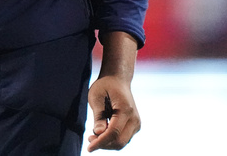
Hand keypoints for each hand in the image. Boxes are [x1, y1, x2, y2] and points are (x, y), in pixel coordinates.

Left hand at [87, 32, 140, 150]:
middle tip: (89, 140)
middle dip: (104, 145)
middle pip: (120, 141)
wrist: (118, 79)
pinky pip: (124, 138)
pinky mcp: (135, 126)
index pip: (113, 133)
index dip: (100, 142)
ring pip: (123, 142)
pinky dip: (112, 140)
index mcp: (125, 110)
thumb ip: (98, 115)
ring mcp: (137, 123)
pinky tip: (101, 134)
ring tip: (93, 137)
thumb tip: (98, 133)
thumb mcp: (96, 96)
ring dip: (107, 143)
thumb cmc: (105, 86)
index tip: (89, 148)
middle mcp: (135, 119)